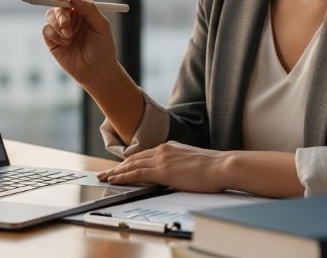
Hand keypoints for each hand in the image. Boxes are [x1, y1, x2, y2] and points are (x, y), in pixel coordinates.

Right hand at [40, 0, 118, 86]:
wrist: (96, 72)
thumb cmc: (103, 48)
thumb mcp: (101, 26)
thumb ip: (90, 9)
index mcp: (84, 10)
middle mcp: (71, 17)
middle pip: (58, 4)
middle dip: (60, 13)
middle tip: (66, 24)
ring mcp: (61, 28)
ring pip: (50, 15)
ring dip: (58, 25)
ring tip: (69, 38)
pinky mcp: (52, 40)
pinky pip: (46, 29)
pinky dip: (54, 34)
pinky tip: (64, 44)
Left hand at [97, 141, 228, 192]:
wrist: (221, 166)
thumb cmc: (213, 168)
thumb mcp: (192, 162)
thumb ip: (180, 165)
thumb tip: (176, 173)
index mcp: (170, 147)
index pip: (144, 155)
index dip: (130, 162)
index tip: (120, 167)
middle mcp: (163, 150)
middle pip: (134, 158)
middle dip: (118, 167)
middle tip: (106, 173)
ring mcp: (161, 159)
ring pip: (132, 165)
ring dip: (116, 172)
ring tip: (105, 177)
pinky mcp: (162, 171)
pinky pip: (136, 173)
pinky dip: (123, 176)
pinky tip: (115, 180)